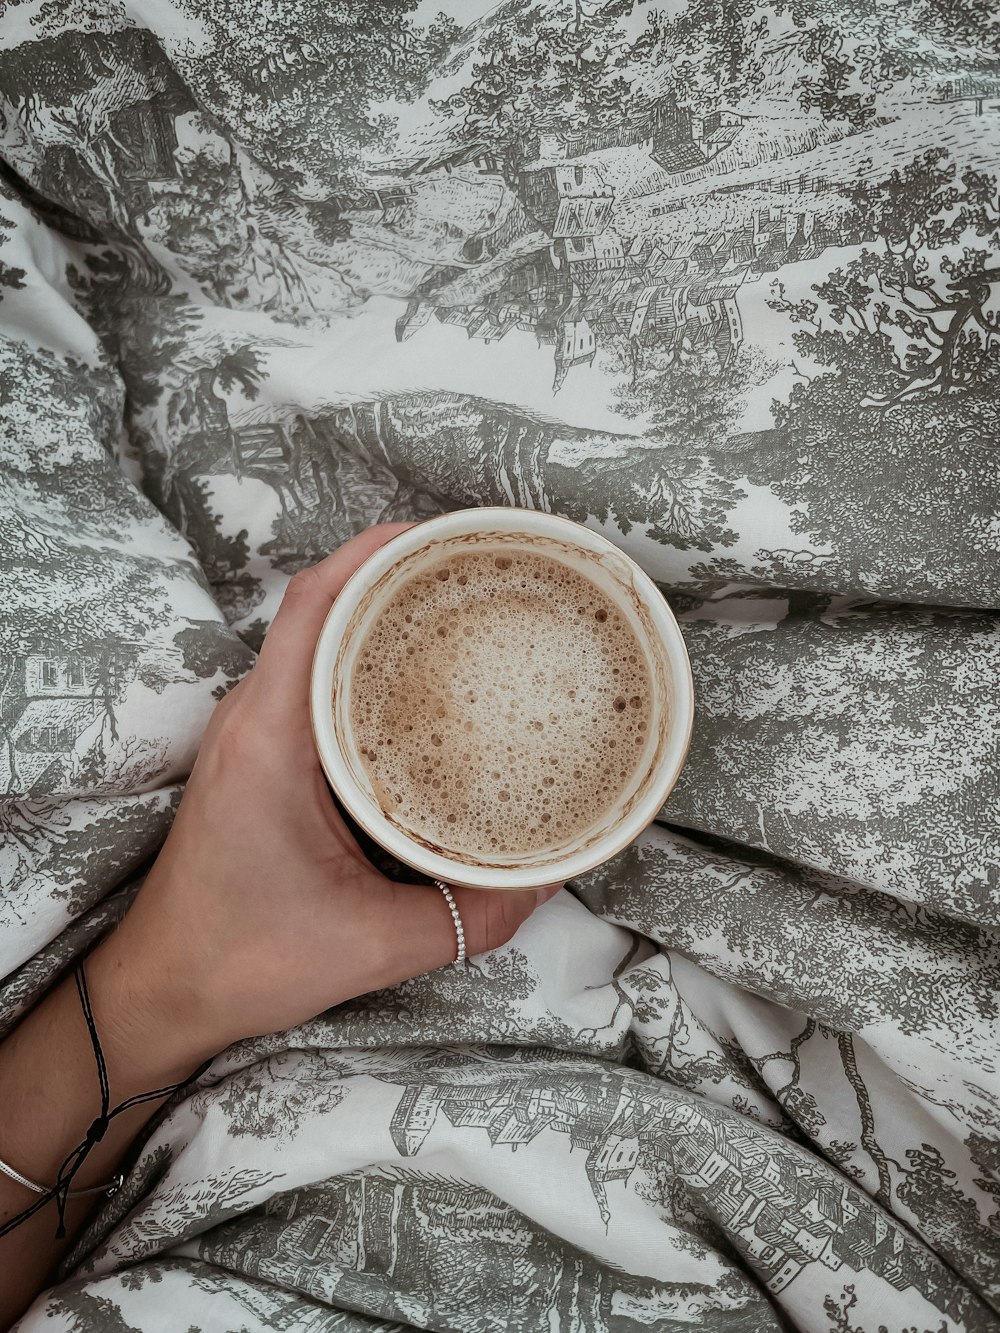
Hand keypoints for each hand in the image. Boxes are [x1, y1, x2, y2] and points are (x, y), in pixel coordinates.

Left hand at [90, 525, 559, 1070]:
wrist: (161, 990)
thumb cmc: (243, 959)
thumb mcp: (371, 945)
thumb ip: (468, 915)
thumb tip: (548, 878)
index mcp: (270, 738)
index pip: (312, 605)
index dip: (375, 551)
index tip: (447, 534)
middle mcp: (254, 717)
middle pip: (320, 606)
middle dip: (395, 571)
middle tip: (478, 570)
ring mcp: (252, 733)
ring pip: (315, 640)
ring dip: (378, 614)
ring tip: (460, 611)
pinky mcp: (260, 755)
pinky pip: (314, 679)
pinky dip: (363, 661)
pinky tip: (420, 686)